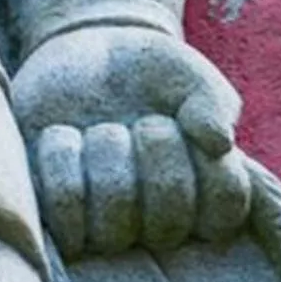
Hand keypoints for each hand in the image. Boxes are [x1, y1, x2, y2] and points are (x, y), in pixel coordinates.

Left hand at [11, 21, 248, 257]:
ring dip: (105, 148)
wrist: (85, 55)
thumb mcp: (190, 75)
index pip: (225, 207)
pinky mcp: (56, 215)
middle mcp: (156, 224)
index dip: (207, 163)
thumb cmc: (151, 73)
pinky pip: (63, 202)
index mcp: (203, 198)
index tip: (183, 123)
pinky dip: (61, 153)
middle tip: (141, 120)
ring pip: (113, 211)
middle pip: (167, 219)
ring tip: (101, 127)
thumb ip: (213, 101)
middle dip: (153, 146)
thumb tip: (219, 143)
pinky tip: (64, 133)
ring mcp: (104, 226)